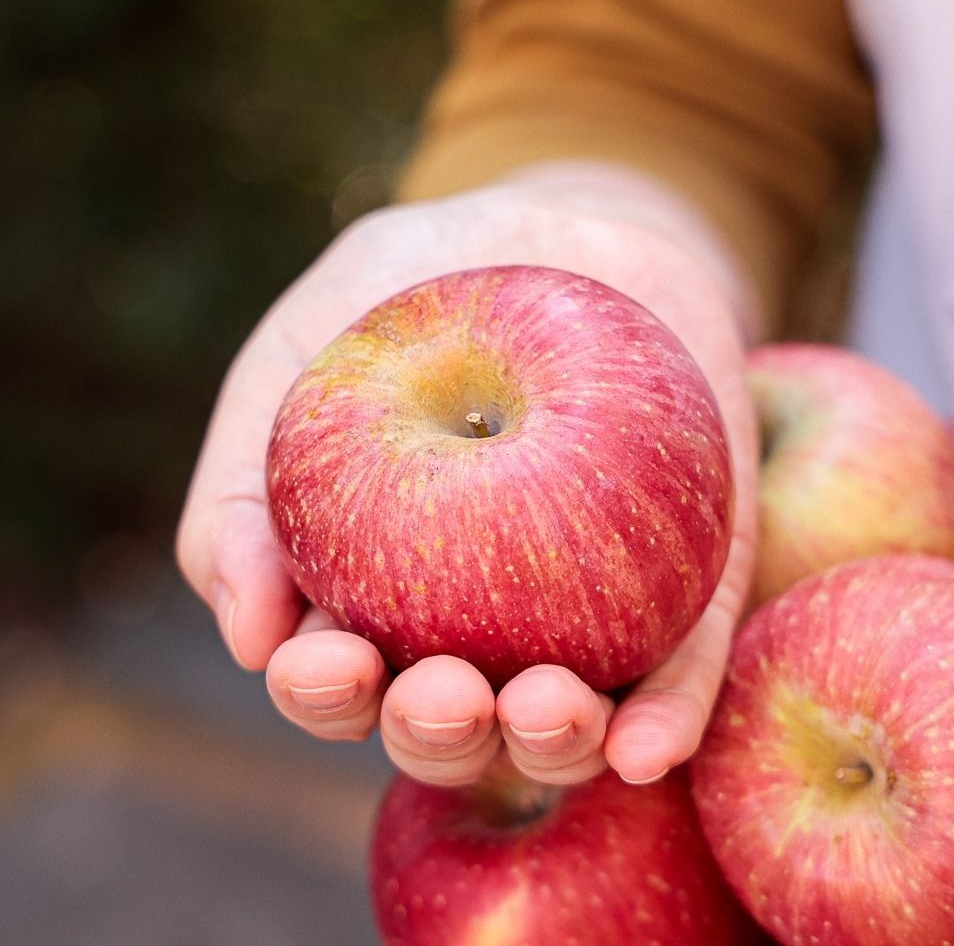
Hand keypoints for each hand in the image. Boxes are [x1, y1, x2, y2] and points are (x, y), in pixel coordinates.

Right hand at [176, 163, 759, 786]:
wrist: (552, 232)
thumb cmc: (401, 301)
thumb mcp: (293, 362)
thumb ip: (242, 494)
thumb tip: (251, 637)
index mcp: (376, 592)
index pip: (343, 680)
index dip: (325, 696)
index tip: (326, 661)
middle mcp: (475, 625)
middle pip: (455, 725)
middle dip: (439, 736)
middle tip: (442, 695)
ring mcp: (585, 616)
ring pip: (565, 719)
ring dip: (550, 745)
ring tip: (547, 709)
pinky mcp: (684, 587)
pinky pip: (681, 668)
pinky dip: (666, 719)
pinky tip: (646, 747)